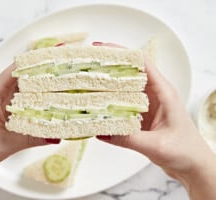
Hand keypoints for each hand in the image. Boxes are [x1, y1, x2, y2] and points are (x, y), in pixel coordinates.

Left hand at [0, 64, 59, 178]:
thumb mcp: (8, 142)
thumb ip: (34, 138)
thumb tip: (56, 135)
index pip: (18, 68)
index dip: (37, 63)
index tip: (55, 61)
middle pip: (25, 77)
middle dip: (44, 75)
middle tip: (64, 75)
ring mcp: (3, 101)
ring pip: (26, 89)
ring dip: (42, 89)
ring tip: (61, 88)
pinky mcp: (6, 110)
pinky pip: (25, 101)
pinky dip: (37, 101)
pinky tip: (50, 105)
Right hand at [94, 42, 215, 199]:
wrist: (192, 165)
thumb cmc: (185, 152)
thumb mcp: (156, 145)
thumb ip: (128, 138)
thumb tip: (101, 132)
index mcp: (163, 92)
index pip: (142, 63)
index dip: (121, 52)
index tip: (101, 48)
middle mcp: (154, 94)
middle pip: (129, 72)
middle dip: (108, 65)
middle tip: (88, 63)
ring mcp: (146, 105)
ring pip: (124, 88)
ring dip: (107, 84)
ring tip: (87, 81)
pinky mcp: (140, 116)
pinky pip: (122, 104)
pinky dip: (109, 102)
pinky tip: (96, 105)